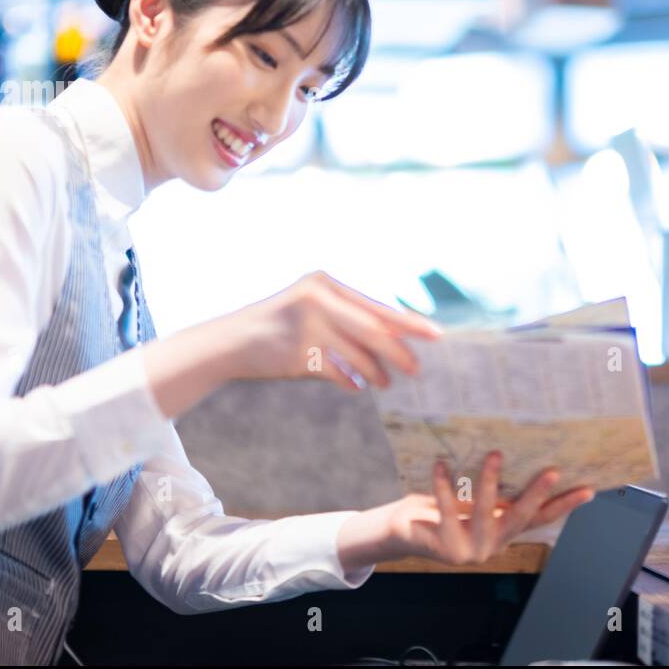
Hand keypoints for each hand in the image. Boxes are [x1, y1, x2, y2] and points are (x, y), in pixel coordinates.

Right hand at [229, 270, 441, 390]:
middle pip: (373, 329)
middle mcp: (318, 298)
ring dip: (375, 372)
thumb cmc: (280, 326)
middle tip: (417, 369)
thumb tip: (395, 339)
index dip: (409, 321)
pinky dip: (351, 381)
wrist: (231, 341)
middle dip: (399, 352)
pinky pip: (338, 373)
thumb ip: (348, 319)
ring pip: (357, 355)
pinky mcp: (297, 352)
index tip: (436, 334)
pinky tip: (356, 386)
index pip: (377, 304)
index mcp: (326, 283)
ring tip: (384, 382)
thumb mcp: (313, 309)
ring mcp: (307, 325)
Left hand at [338, 451, 595, 570]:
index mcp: (504, 531)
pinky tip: (441, 464)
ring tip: (494, 454)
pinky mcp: (446, 547)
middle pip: (520, 517)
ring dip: (488, 482)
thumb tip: (515, 445)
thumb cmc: (442, 508)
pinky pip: (445, 510)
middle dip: (537, 494)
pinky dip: (443, 485)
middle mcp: (493, 544)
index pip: (541, 518)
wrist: (405, 531)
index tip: (589, 489)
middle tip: (553, 471)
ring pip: (484, 512)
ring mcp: (471, 549)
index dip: (565, 505)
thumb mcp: (473, 497)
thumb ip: (495, 486)